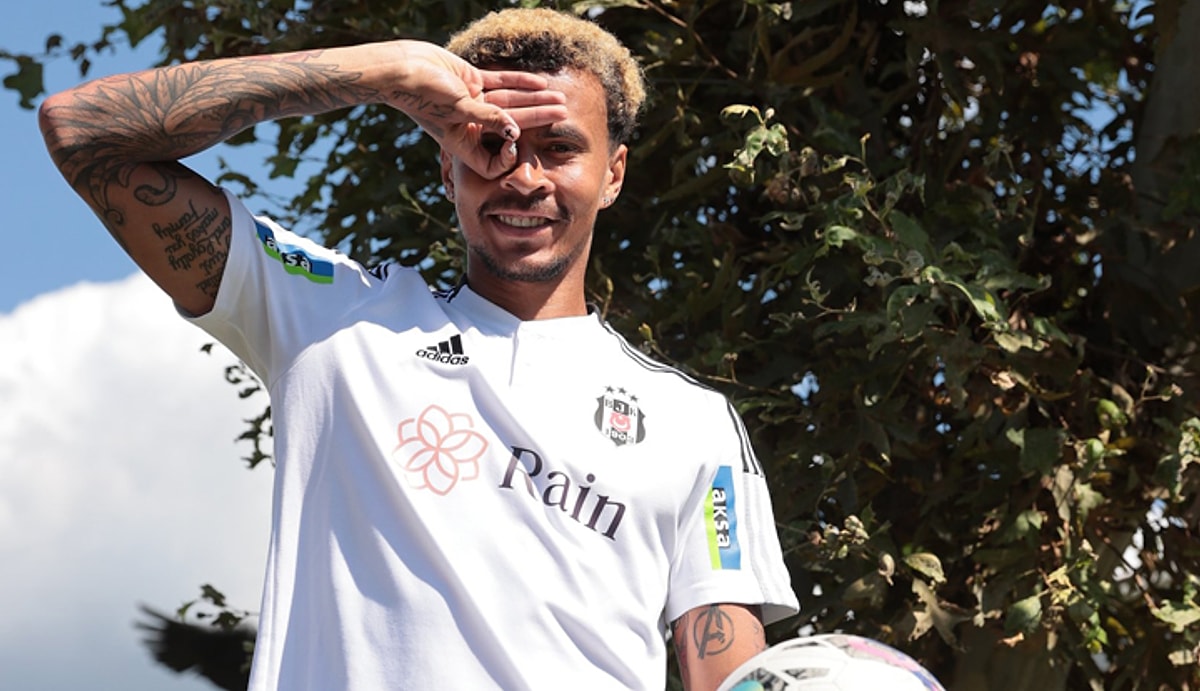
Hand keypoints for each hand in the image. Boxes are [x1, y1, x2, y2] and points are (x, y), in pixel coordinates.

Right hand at [386, 41, 567, 177]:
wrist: (402, 67)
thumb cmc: (423, 94)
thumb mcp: (458, 109)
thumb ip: (488, 119)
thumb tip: (515, 130)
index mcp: (463, 142)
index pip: (493, 160)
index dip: (508, 155)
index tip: (518, 144)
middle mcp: (471, 125)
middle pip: (512, 124)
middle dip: (538, 119)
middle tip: (564, 115)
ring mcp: (472, 102)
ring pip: (511, 102)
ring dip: (535, 99)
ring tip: (560, 98)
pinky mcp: (471, 81)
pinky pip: (501, 83)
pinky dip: (520, 82)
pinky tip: (540, 81)